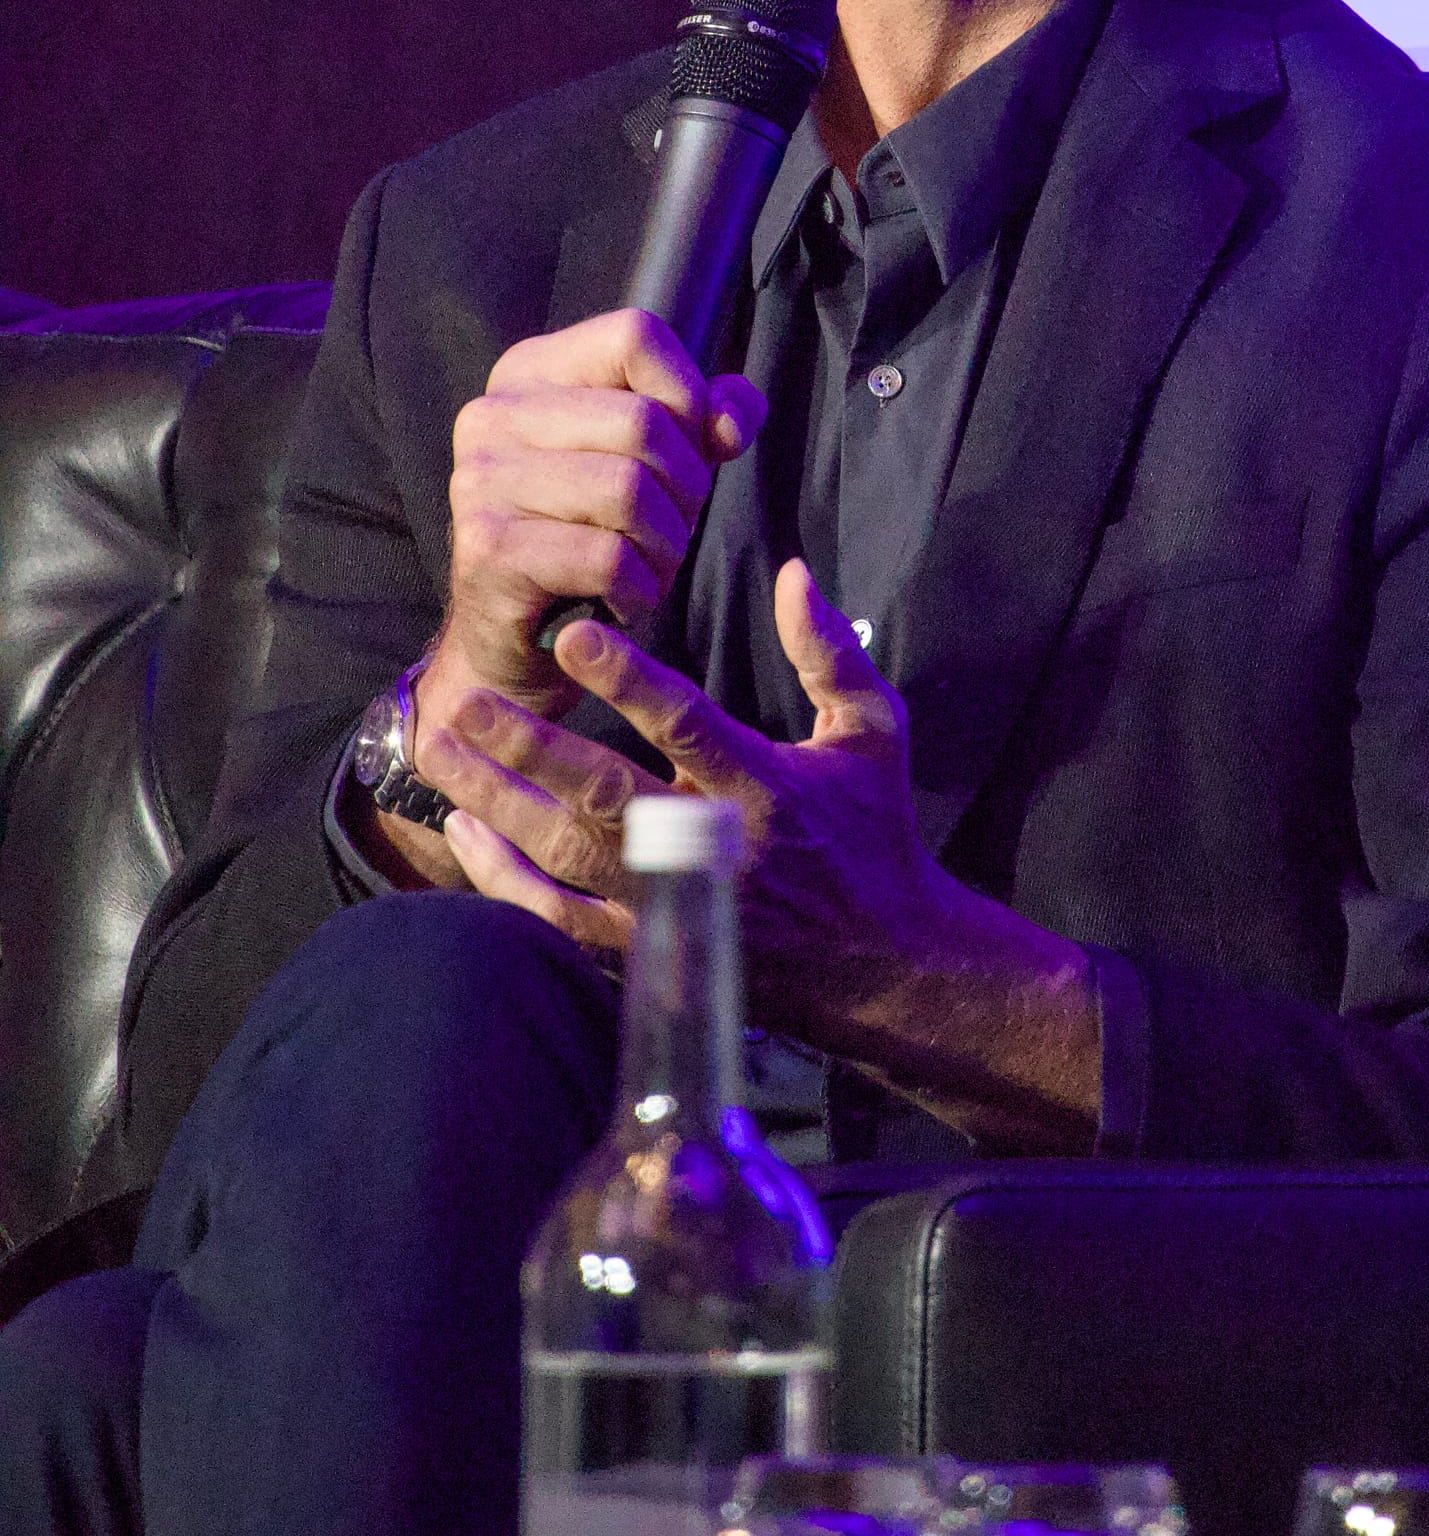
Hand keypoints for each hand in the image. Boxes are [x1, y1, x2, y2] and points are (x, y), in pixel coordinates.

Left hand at [418, 562, 1100, 1147]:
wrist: (883, 963)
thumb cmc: (873, 830)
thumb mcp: (873, 731)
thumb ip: (829, 652)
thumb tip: (794, 572)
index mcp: (765, 786)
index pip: (687, 725)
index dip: (628, 681)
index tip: (571, 637)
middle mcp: (713, 847)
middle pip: (605, 796)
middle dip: (530, 748)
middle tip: (465, 701)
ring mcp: (676, 905)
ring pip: (568, 857)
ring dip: (497, 803)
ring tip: (438, 749)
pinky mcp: (653, 950)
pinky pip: (563, 920)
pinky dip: (508, 881)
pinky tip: (464, 831)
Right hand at [421, 308, 765, 730]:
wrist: (521, 641)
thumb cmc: (593, 536)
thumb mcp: (657, 463)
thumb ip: (705, 418)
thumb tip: (732, 417)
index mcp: (532, 371)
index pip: (636, 335)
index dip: (688, 393)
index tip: (689, 449)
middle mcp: (493, 414)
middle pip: (642, 421)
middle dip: (686, 487)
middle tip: (672, 529)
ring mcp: (481, 480)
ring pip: (628, 490)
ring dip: (665, 544)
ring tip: (651, 565)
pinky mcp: (488, 548)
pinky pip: (605, 556)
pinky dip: (637, 587)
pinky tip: (623, 598)